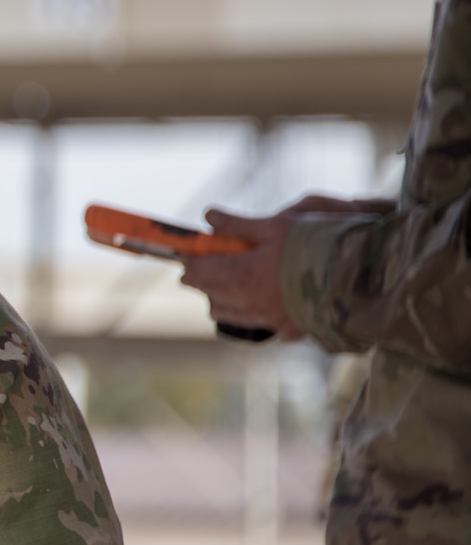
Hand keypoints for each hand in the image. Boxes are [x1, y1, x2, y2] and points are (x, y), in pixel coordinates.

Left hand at [178, 195, 379, 337]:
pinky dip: (245, 311)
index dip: (190, 260)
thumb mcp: (277, 226)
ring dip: (220, 297)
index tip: (187, 253)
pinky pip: (253, 322)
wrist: (358, 278)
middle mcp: (248, 302)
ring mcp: (266, 319)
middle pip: (208, 293)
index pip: (198, 270)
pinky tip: (254, 299)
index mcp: (240, 275)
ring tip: (226, 282)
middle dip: (201, 278)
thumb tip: (210, 215)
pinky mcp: (287, 329)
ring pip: (225, 312)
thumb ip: (239, 225)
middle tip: (203, 265)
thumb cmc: (316, 245)